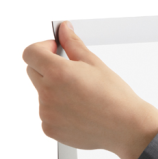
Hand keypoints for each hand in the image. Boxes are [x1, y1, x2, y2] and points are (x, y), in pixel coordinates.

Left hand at [22, 21, 157, 158]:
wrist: (127, 127)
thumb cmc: (116, 96)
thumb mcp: (95, 64)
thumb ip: (73, 43)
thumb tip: (64, 29)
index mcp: (58, 73)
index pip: (30, 53)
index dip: (42, 48)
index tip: (54, 51)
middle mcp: (47, 93)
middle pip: (33, 71)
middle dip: (48, 68)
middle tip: (73, 74)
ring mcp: (46, 113)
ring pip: (42, 94)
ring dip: (54, 91)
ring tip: (81, 97)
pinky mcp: (49, 128)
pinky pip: (47, 114)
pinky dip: (58, 111)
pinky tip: (79, 112)